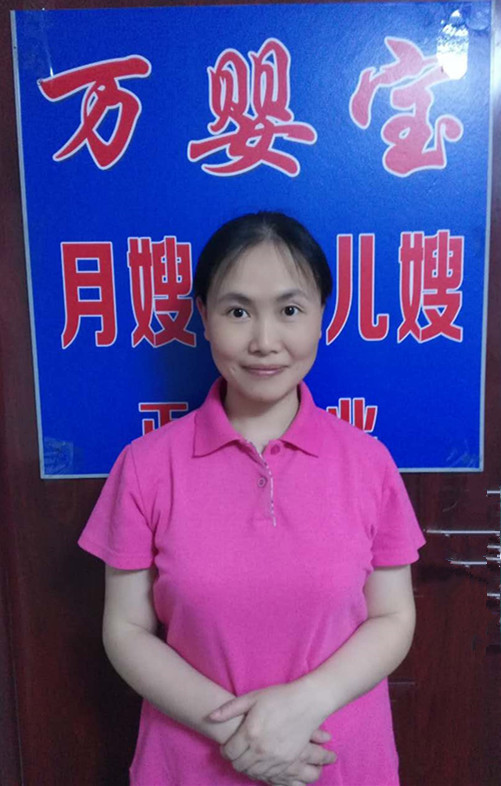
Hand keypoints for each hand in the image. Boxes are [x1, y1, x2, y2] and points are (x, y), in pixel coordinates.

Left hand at [208, 681, 328, 780]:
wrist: (307, 703)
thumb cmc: (279, 697)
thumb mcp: (252, 697)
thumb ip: (230, 709)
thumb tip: (211, 717)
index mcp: (250, 733)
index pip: (229, 752)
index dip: (225, 750)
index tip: (228, 745)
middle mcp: (260, 750)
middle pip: (239, 765)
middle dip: (234, 759)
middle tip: (237, 750)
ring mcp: (275, 758)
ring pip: (253, 773)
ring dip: (247, 766)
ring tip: (249, 755)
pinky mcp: (287, 762)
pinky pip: (269, 775)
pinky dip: (262, 771)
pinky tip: (262, 760)